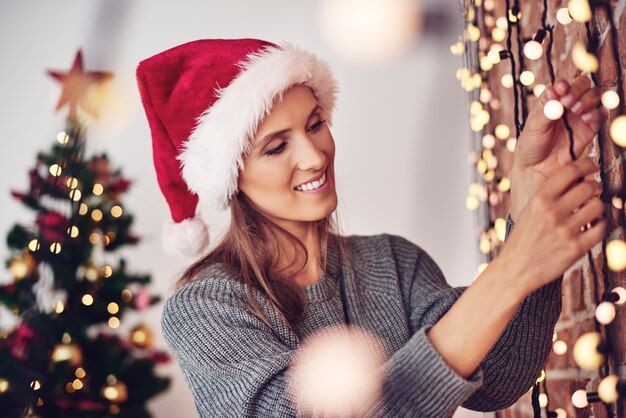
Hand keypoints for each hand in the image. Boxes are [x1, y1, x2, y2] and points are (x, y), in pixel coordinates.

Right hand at [499, 158, 606, 295]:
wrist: (514, 270)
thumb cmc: (522, 239)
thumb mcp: (529, 211)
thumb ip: (548, 195)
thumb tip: (576, 176)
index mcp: (539, 199)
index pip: (570, 171)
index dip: (586, 164)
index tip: (592, 166)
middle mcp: (552, 212)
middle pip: (588, 187)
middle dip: (595, 186)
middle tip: (595, 190)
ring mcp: (565, 230)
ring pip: (598, 206)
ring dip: (598, 206)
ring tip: (591, 210)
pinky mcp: (576, 248)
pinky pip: (601, 228)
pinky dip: (600, 225)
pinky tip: (592, 226)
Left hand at [509, 76, 607, 221]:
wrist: (537, 170)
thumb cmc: (530, 147)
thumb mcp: (533, 127)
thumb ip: (544, 109)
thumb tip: (553, 90)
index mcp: (550, 101)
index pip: (563, 84)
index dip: (564, 84)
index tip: (561, 90)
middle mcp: (567, 106)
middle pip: (583, 85)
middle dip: (579, 90)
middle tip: (569, 103)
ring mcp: (579, 116)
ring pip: (594, 97)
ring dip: (588, 99)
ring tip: (577, 111)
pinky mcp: (589, 129)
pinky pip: (600, 115)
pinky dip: (598, 112)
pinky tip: (587, 118)